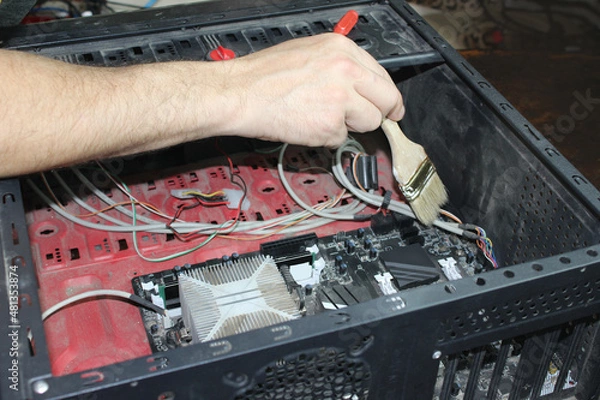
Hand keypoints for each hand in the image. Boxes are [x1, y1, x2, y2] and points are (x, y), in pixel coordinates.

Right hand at [224, 33, 404, 147]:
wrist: (240, 93)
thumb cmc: (263, 75)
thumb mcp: (308, 53)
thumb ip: (337, 65)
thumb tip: (357, 82)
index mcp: (341, 49)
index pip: (382, 75)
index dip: (385, 94)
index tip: (389, 105)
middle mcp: (346, 71)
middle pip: (386, 99)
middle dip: (382, 112)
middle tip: (372, 120)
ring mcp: (341, 99)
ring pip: (369, 122)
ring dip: (351, 125)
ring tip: (322, 117)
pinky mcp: (330, 125)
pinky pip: (341, 138)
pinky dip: (327, 137)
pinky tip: (307, 124)